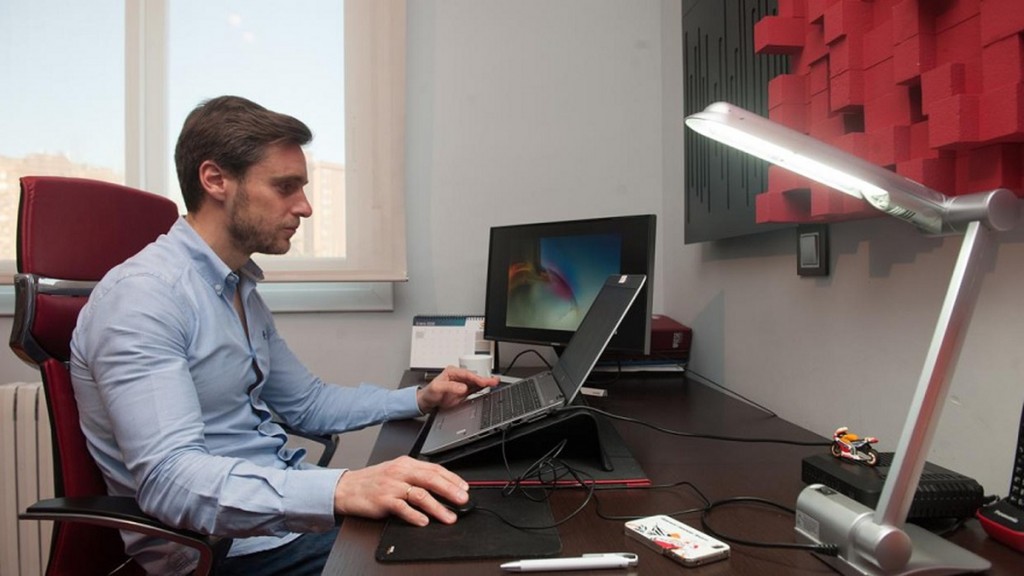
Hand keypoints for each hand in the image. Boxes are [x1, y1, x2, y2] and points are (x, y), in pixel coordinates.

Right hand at [333, 455, 469, 525]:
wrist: (346, 488)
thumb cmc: (372, 481)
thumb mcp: (395, 471)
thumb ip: (416, 475)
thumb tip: (441, 484)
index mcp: (406, 463)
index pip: (434, 468)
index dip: (452, 478)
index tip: (464, 488)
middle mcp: (400, 472)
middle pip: (431, 479)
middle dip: (450, 490)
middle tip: (463, 500)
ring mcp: (392, 486)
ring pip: (420, 495)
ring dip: (437, 507)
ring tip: (449, 516)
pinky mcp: (383, 501)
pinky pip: (403, 508)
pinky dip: (415, 516)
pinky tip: (424, 521)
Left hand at [416, 366, 498, 412]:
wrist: (426, 402)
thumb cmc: (429, 393)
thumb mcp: (437, 388)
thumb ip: (450, 387)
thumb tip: (463, 388)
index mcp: (452, 372)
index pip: (467, 374)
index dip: (476, 378)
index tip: (483, 382)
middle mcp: (458, 377)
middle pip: (474, 377)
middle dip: (485, 379)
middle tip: (494, 381)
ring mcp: (461, 384)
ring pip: (476, 383)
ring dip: (485, 383)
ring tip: (495, 382)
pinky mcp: (463, 392)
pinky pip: (474, 389)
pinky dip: (482, 388)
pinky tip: (488, 388)